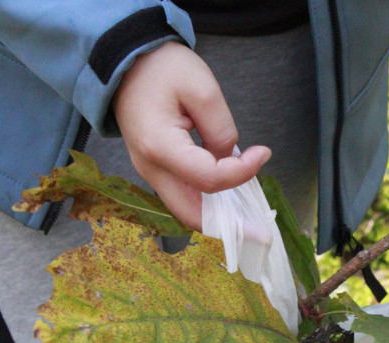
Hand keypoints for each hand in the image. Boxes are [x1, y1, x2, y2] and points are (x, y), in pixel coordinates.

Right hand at [112, 42, 270, 229]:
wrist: (125, 62)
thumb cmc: (162, 69)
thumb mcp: (202, 88)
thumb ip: (221, 130)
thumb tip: (228, 160)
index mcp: (160, 147)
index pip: (209, 179)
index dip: (241, 172)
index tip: (262, 153)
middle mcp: (150, 168)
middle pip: (191, 214)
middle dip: (230, 228)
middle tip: (262, 234)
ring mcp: (151, 172)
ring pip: (187, 209)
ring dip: (220, 219)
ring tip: (252, 224)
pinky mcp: (157, 169)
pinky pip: (184, 195)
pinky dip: (209, 204)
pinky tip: (233, 204)